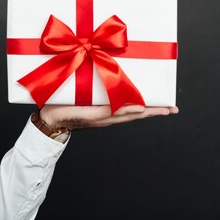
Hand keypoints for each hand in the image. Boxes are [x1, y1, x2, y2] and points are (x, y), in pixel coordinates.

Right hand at [38, 104, 178, 129]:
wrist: (48, 119)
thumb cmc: (65, 113)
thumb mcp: (89, 112)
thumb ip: (111, 110)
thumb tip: (137, 107)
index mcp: (109, 116)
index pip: (137, 113)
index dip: (153, 110)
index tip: (169, 109)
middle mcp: (108, 116)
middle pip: (136, 113)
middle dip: (154, 110)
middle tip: (171, 108)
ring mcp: (102, 114)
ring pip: (128, 111)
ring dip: (143, 108)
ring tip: (155, 105)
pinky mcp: (94, 111)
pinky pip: (116, 109)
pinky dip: (127, 105)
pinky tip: (129, 101)